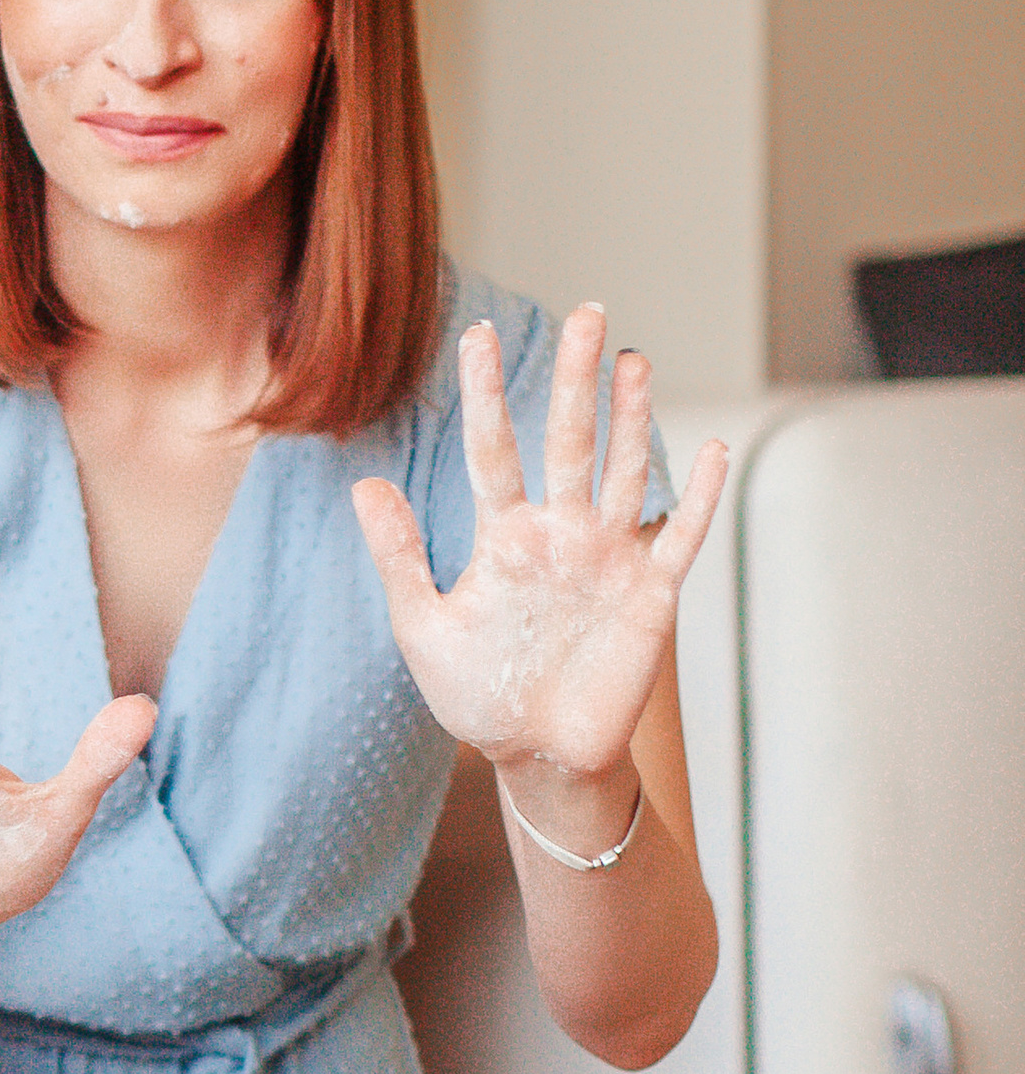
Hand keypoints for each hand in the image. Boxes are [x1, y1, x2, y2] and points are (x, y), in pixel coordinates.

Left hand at [349, 305, 727, 790]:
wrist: (538, 759)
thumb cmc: (478, 697)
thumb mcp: (424, 627)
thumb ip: (399, 557)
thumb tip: (363, 484)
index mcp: (504, 535)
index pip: (493, 448)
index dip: (487, 392)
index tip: (476, 332)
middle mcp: (561, 533)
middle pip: (568, 440)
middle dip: (575, 379)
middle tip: (585, 314)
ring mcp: (609, 559)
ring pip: (623, 472)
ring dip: (631, 420)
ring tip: (631, 359)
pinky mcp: (652, 594)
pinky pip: (679, 536)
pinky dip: (697, 496)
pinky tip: (710, 448)